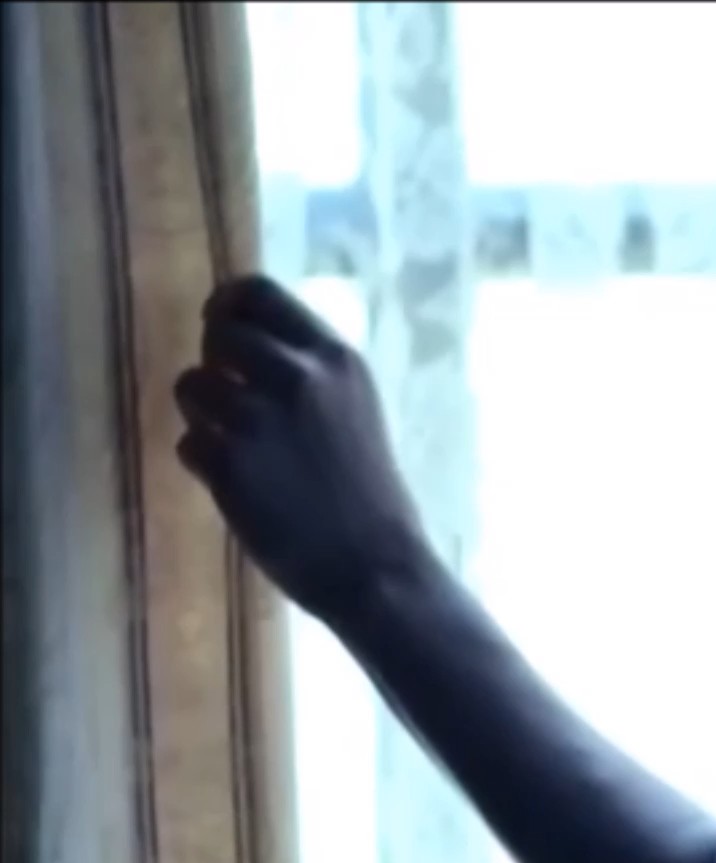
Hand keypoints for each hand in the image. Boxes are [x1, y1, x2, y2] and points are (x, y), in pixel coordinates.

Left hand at [175, 275, 433, 616]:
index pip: (259, 293)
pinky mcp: (228, 465)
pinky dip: (203, 458)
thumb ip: (311, 371)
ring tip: (237, 444)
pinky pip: (188, 441)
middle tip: (228, 392)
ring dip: (202, 411)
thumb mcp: (355, 407)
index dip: (227, 303)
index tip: (221, 324)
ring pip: (191, 385)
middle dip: (213, 360)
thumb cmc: (371, 490)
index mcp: (336, 358)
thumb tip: (247, 340)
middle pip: (218, 333)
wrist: (374, 564)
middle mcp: (296, 377)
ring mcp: (257, 420)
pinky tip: (238, 483)